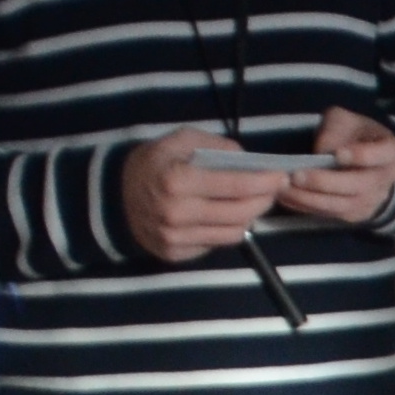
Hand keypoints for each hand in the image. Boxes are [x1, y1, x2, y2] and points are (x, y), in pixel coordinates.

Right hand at [120, 128, 287, 264]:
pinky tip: (230, 215)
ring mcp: (175, 238)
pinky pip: (216, 243)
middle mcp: (177, 214)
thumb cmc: (151, 163)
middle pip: (239, 213)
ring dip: (251, 216)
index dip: (264, 182)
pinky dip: (229, 229)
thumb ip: (214, 145)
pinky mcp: (175, 254)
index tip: (282, 176)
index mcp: (176, 181)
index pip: (234, 185)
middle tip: (274, 188)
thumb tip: (247, 158)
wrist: (112, 196)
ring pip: (233, 233)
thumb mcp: (178, 140)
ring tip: (257, 201)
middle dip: (264, 200)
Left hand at [273, 104, 394, 226]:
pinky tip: (286, 197)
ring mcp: (373, 200)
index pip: (381, 155)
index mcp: (390, 151)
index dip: (362, 156)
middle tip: (297, 175)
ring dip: (312, 198)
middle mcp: (386, 179)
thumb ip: (334, 131)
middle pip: (359, 186)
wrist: (361, 155)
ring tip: (285, 188)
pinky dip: (307, 206)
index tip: (338, 153)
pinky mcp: (355, 214)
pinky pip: (331, 214)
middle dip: (325, 182)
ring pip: (344, 205)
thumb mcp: (343, 120)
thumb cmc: (351, 132)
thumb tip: (320, 153)